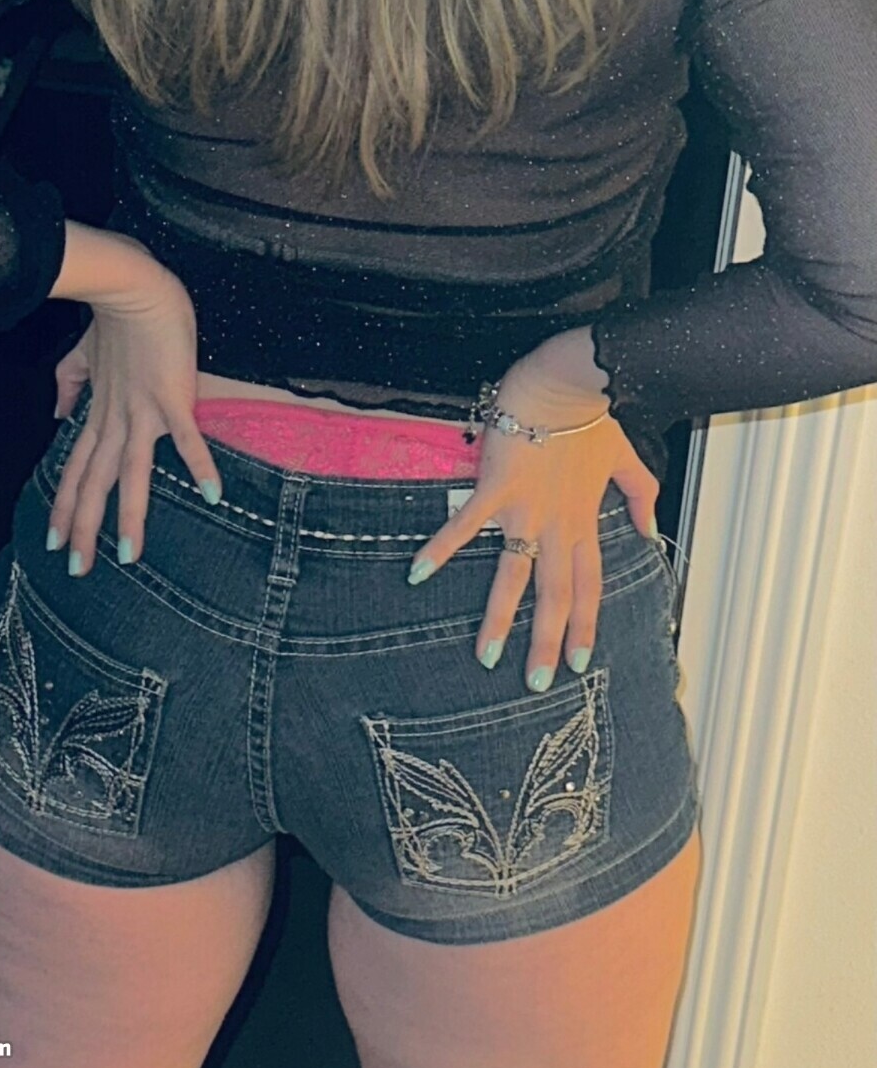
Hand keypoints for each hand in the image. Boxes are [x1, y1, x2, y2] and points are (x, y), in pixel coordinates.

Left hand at [45, 258, 222, 576]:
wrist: (132, 285)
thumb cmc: (113, 317)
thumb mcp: (81, 355)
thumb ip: (68, 386)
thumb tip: (57, 415)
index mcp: (99, 413)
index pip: (76, 469)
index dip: (65, 506)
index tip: (55, 541)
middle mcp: (117, 419)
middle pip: (96, 482)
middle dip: (86, 528)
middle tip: (76, 570)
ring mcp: (144, 410)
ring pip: (131, 472)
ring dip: (130, 515)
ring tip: (130, 556)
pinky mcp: (173, 396)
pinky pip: (187, 436)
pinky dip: (199, 464)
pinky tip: (212, 494)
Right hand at [406, 374, 658, 689]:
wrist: (563, 385)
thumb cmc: (589, 416)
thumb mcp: (624, 457)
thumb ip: (640, 494)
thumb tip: (648, 527)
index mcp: (583, 521)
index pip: (588, 585)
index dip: (583, 625)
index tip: (580, 662)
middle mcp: (557, 524)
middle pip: (554, 594)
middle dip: (547, 642)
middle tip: (537, 683)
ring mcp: (525, 509)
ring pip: (514, 575)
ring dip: (499, 617)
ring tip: (486, 654)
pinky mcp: (495, 489)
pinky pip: (466, 526)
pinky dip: (442, 549)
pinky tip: (419, 574)